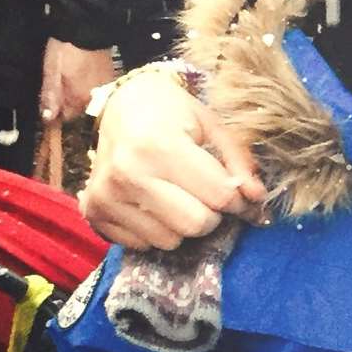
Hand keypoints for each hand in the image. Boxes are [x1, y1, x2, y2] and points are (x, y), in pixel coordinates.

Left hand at [37, 38, 115, 123]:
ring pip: (90, 101)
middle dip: (69, 105)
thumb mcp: (52, 72)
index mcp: (79, 100)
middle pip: (80, 111)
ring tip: (72, 81)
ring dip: (80, 96)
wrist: (87, 29)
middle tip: (60, 88)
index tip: (50, 104)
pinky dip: (91, 88)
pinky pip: (100, 91)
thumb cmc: (65, 50)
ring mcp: (106, 88)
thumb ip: (50, 96)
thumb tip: (48, 119)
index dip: (56, 113)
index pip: (66, 118)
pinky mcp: (111, 78)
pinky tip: (85, 77)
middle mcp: (95, 99)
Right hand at [82, 71, 267, 249]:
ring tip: (175, 195)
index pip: (219, 197)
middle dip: (210, 214)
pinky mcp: (94, 213)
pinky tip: (152, 203)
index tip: (237, 192)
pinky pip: (143, 244)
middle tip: (204, 194)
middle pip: (195, 224)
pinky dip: (155, 230)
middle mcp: (127, 173)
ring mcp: (106, 196)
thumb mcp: (213, 125)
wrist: (122, 106)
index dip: (237, 199)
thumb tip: (257, 198)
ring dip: (182, 225)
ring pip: (169, 240)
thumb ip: (239, 162)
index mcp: (158, 146)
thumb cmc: (173, 114)